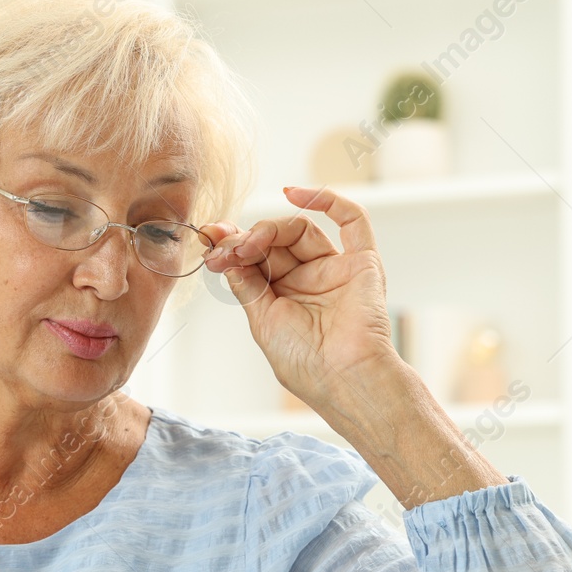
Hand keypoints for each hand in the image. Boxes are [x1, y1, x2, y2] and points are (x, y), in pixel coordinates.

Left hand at [200, 186, 397, 408]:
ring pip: (300, 230)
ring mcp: (335, 270)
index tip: (209, 241)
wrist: (345, 379)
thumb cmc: (306, 364)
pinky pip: (352, 220)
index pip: (256, 260)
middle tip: (222, 245)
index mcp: (284, 298)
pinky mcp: (362, 263)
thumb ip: (248, 287)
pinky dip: (326, 199)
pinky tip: (295, 192)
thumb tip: (229, 257)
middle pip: (274, 242)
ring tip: (248, 244)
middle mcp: (309, 280)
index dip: (233, 247)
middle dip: (244, 238)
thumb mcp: (262, 322)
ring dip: (268, 229)